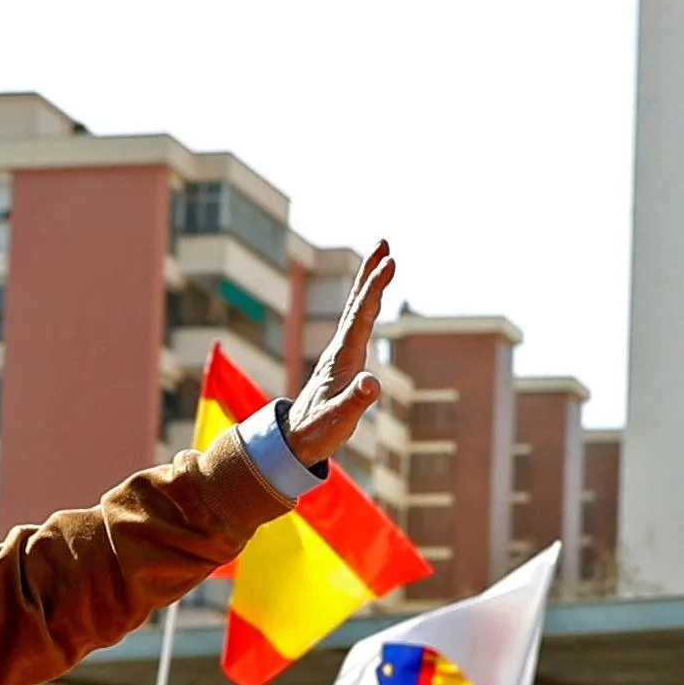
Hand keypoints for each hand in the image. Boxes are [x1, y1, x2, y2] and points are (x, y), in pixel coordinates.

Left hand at [281, 244, 396, 466]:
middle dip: (370, 273)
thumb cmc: (316, 432)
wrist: (293, 441)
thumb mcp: (338, 420)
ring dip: (369, 284)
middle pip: (357, 304)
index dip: (375, 288)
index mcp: (342, 358)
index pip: (361, 316)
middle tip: (384, 243)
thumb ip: (355, 402)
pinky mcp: (343, 362)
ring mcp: (341, 354)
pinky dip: (368, 306)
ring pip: (357, 311)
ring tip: (382, 259)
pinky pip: (359, 325)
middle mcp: (340, 350)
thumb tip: (373, 383)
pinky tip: (372, 302)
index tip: (390, 262)